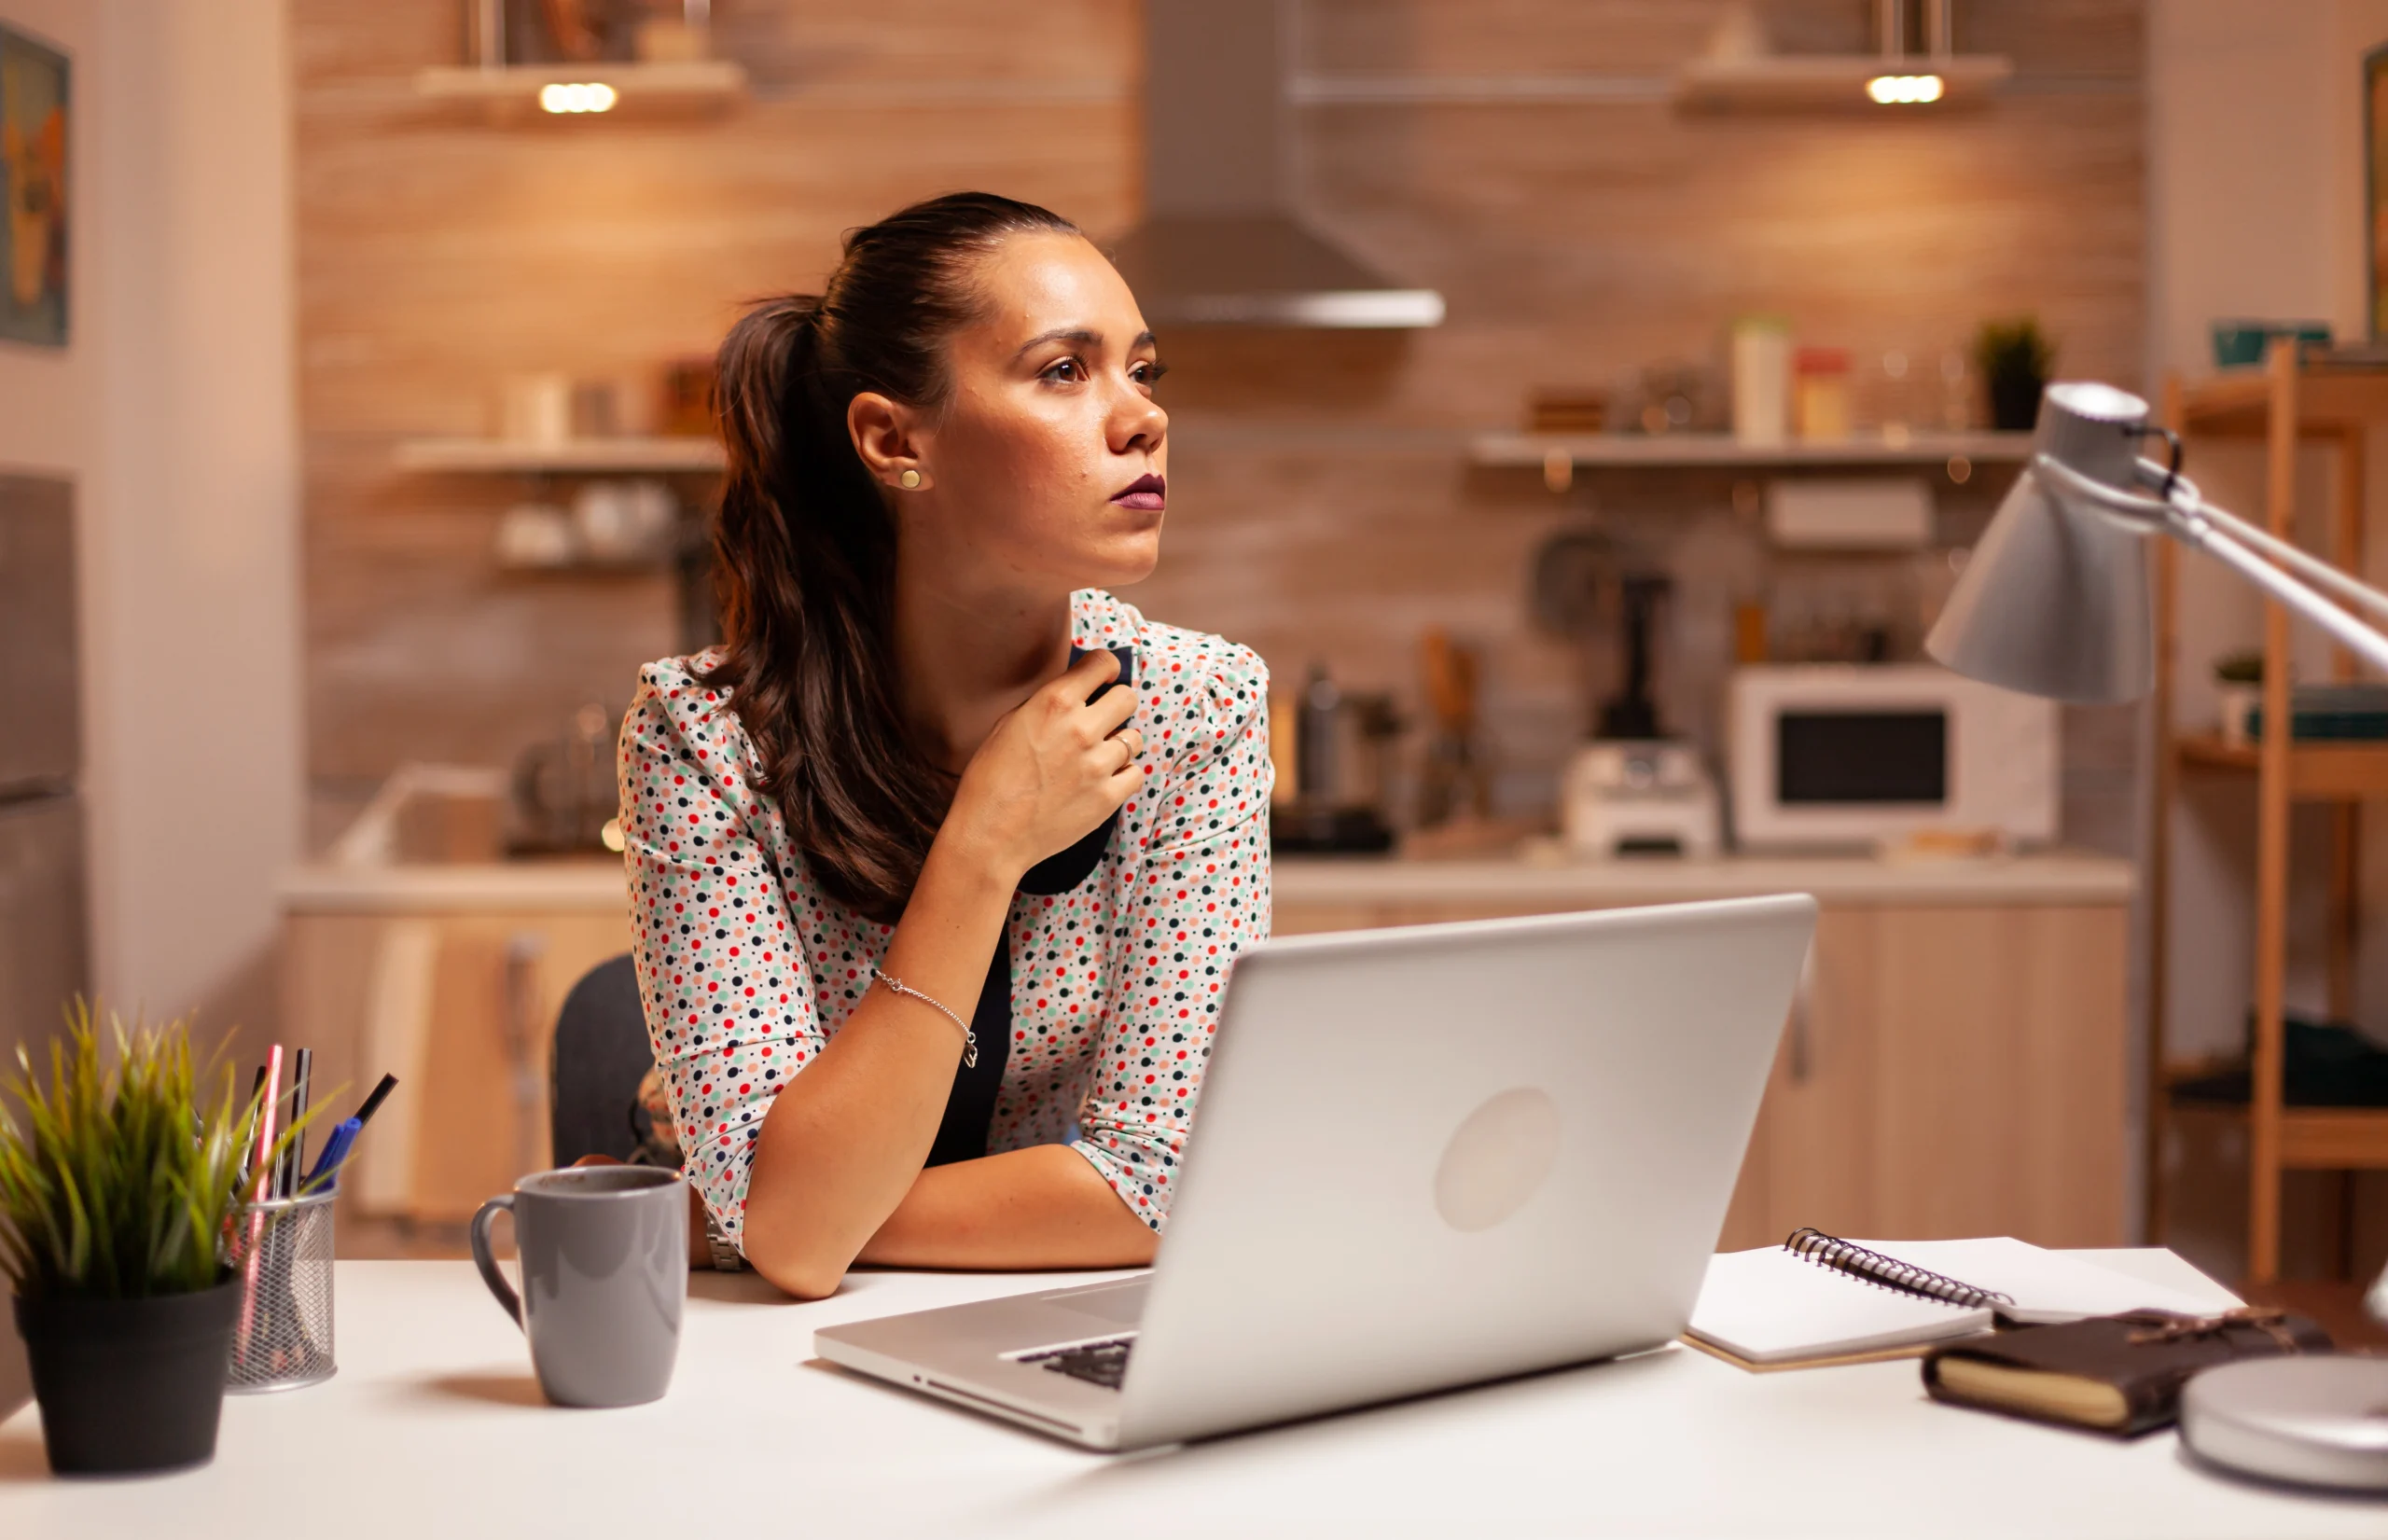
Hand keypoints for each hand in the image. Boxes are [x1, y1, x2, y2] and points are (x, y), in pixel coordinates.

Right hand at [943, 650, 1143, 881]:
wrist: (990, 835)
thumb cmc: (990, 780)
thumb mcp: (1008, 725)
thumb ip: (1045, 705)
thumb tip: (1073, 693)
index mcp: (1054, 703)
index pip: (1103, 663)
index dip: (1106, 669)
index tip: (1104, 679)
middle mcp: (1081, 728)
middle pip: (1127, 698)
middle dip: (1116, 706)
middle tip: (1103, 721)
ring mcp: (1098, 764)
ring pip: (1133, 738)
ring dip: (1118, 745)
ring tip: (1094, 759)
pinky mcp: (1108, 797)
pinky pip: (1135, 773)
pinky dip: (1122, 776)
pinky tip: (1101, 781)